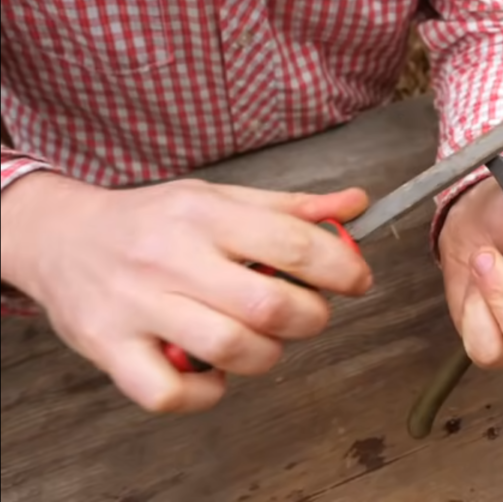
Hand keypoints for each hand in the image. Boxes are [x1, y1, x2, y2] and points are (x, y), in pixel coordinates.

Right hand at [0, 173, 371, 412]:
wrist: (58, 236)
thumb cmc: (153, 221)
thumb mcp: (220, 197)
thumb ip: (290, 208)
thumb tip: (356, 206)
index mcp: (205, 213)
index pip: (294, 244)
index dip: (342, 269)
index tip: (357, 281)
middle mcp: (170, 257)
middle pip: (270, 305)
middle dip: (311, 317)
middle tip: (306, 314)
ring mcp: (136, 306)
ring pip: (231, 349)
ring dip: (267, 354)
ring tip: (260, 339)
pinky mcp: (110, 349)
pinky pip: (173, 393)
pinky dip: (207, 392)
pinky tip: (213, 371)